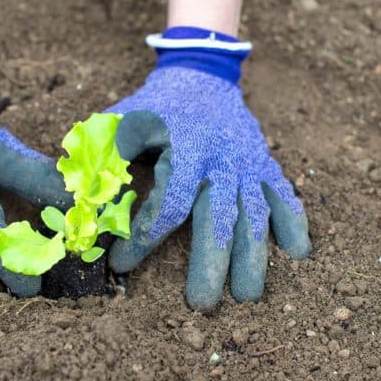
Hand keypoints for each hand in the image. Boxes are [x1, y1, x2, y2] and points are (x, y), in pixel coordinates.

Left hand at [107, 62, 310, 309]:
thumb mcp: (125, 119)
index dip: (144, 239)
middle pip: (220, 220)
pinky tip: (298, 253)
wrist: (202, 75)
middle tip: (200, 305)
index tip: (121, 267)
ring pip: (255, 215)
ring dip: (253, 257)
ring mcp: (248, 163)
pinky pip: (285, 194)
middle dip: (211, 264)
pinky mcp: (265, 164)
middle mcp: (222, 160)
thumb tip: (82, 197)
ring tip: (247, 297)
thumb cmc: (157, 104)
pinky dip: (294, 222)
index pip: (167, 205)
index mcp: (185, 150)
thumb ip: (106, 156)